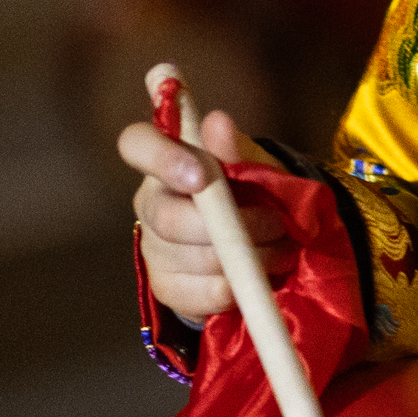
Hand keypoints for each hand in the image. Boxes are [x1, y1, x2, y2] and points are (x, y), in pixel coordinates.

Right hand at [120, 108, 289, 322]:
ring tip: (280, 250)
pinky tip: (256, 279)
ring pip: (191, 259)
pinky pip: (197, 295)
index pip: (136, 144)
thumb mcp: (255, 166)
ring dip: (246, 258)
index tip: (202, 175)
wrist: (265, 242)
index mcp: (166, 162)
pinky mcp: (166, 287)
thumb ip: (235, 148)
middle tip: (276, 225)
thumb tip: (218, 121)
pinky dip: (234, 289)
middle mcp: (150, 203)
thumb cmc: (253, 192)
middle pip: (168, 219)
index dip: (162, 158)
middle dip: (231, 226)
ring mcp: (153, 248)